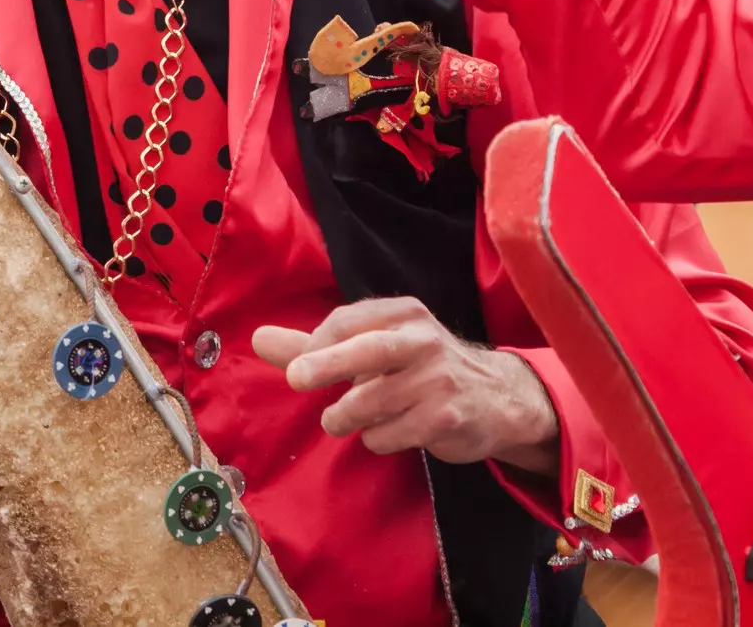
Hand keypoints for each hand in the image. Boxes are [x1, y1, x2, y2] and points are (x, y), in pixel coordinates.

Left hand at [254, 296, 560, 473]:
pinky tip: (385, 432)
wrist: (496, 399)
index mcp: (402, 314)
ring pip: (374, 400)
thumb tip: (256, 339)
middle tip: (295, 378)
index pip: (348, 320)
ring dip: (345, 416)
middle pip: (369, 349)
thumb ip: (313, 345)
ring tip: (338, 420)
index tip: (295, 367)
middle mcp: (422, 340)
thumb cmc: (418, 368)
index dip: (317, 343)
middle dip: (329, 363)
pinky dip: (376, 439)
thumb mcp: (373, 346)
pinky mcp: (447, 417)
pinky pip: (393, 433)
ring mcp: (438, 379)